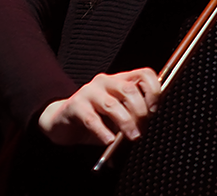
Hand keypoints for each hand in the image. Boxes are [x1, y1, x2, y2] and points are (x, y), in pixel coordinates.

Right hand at [37, 68, 160, 145]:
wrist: (62, 122)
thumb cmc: (95, 118)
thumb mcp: (119, 114)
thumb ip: (132, 114)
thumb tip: (146, 123)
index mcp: (121, 79)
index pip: (144, 74)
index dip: (153, 91)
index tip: (154, 110)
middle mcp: (106, 81)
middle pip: (129, 90)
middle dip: (139, 112)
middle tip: (142, 129)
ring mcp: (89, 91)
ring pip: (112, 105)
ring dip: (126, 123)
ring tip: (132, 137)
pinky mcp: (74, 105)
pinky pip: (92, 119)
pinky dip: (103, 131)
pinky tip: (109, 141)